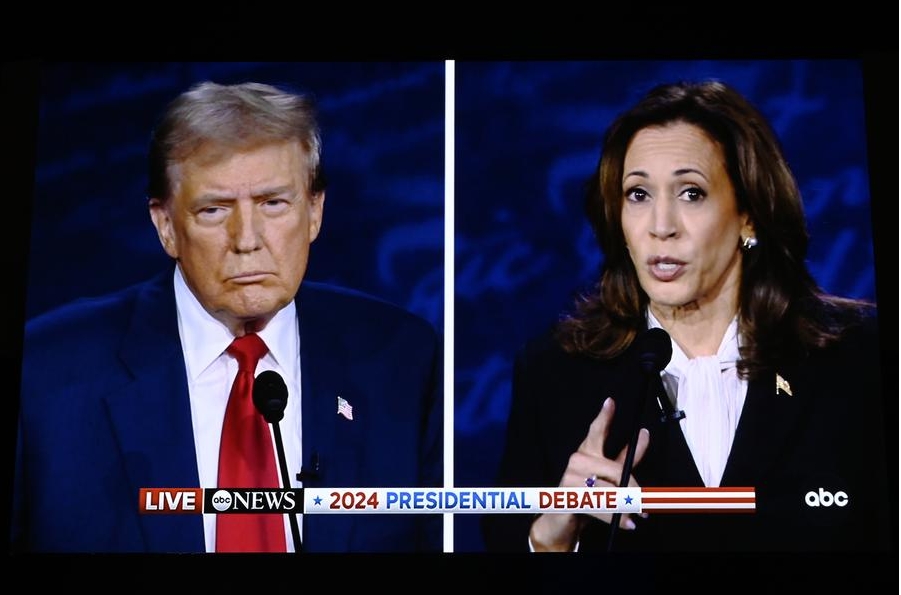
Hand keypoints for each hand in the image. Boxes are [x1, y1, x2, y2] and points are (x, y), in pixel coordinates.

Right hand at [529, 397, 648, 550]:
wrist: (561, 522)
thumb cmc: (585, 497)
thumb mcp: (608, 477)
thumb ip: (625, 458)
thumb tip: (644, 435)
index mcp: (587, 453)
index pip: (596, 432)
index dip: (604, 417)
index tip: (611, 402)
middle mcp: (578, 461)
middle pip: (616, 469)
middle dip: (633, 488)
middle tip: (645, 501)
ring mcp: (570, 477)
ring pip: (609, 490)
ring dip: (626, 506)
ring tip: (636, 516)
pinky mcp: (568, 495)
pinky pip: (600, 505)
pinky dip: (615, 516)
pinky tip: (626, 522)